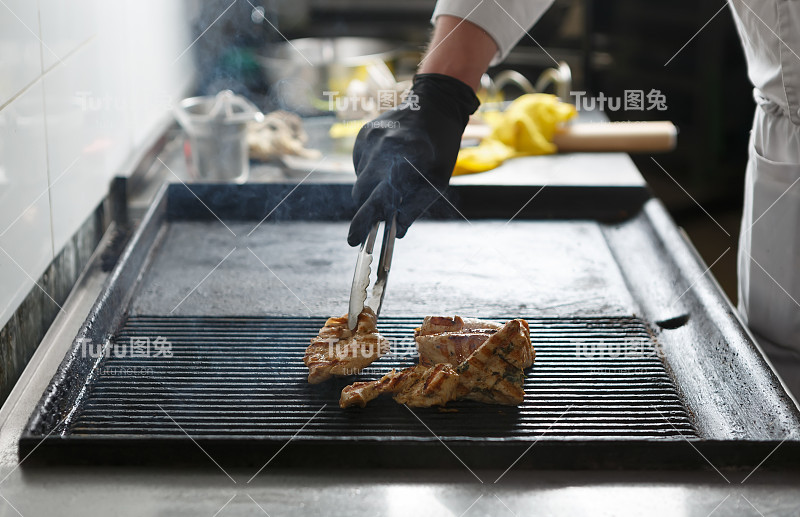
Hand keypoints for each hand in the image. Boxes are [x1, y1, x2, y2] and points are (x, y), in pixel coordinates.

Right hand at [347, 73, 479, 245]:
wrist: (434, 104)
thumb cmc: (440, 147)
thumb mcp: (438, 179)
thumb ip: (416, 206)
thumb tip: (396, 230)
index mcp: (406, 158)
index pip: (378, 196)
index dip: (365, 220)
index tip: (354, 240)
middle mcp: (382, 146)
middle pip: (361, 191)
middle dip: (367, 208)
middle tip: (381, 213)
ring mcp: (369, 138)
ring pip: (360, 179)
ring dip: (373, 188)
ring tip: (395, 175)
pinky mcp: (362, 134)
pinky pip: (360, 165)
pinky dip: (371, 172)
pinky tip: (388, 161)